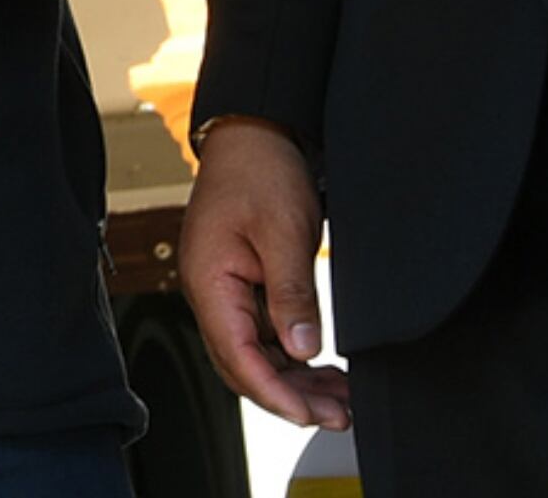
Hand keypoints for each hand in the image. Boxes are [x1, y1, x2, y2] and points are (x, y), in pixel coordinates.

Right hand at [182, 116, 349, 429]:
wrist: (255, 131)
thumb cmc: (260, 170)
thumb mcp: (284, 231)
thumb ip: (291, 295)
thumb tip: (302, 350)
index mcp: (209, 282)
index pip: (238, 358)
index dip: (275, 393)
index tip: (311, 416)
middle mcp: (211, 292)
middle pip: (244, 364)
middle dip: (290, 397)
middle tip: (336, 415)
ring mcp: (225, 289)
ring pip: (256, 353)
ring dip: (295, 379)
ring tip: (338, 399)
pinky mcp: (242, 283)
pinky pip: (263, 332)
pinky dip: (292, 354)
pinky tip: (321, 367)